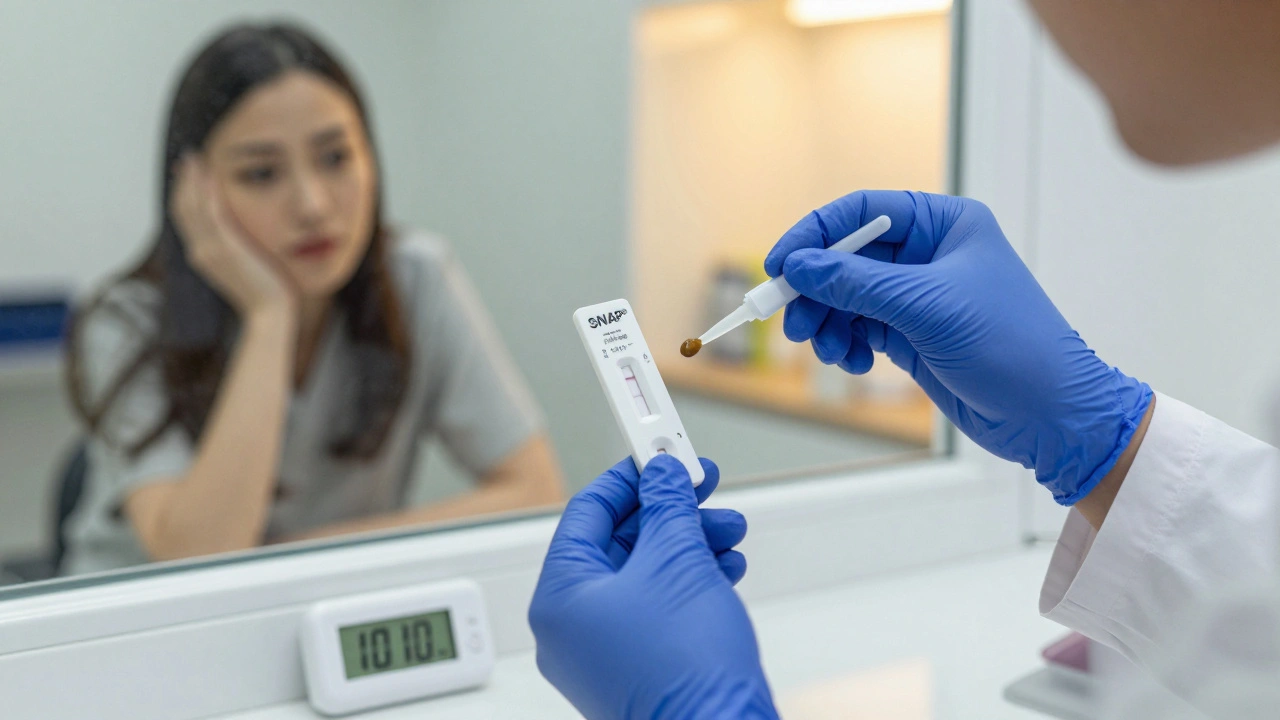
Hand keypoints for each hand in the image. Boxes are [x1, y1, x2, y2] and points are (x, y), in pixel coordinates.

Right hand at [170, 155, 295, 314]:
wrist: (269, 310)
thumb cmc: (265, 289)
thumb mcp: (244, 264)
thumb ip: (236, 246)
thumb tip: (240, 233)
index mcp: (202, 255)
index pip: (185, 218)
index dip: (183, 194)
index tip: (187, 173)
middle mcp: (199, 251)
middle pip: (181, 209)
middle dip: (183, 181)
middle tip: (188, 158)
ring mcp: (210, 250)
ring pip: (191, 207)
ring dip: (192, 180)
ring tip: (194, 159)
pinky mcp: (225, 248)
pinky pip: (211, 213)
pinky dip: (207, 192)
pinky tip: (209, 174)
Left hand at [529, 455, 776, 719]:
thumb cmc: (684, 668)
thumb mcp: (677, 560)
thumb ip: (666, 506)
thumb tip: (662, 474)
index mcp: (559, 598)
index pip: (587, 513)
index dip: (628, 476)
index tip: (657, 450)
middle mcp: (571, 628)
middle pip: (619, 543)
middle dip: (670, 511)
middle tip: (701, 484)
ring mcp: (602, 654)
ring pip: (643, 575)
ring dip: (688, 543)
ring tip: (728, 531)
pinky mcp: (636, 669)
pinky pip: (656, 608)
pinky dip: (690, 581)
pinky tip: (725, 568)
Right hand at [765, 190, 1151, 503]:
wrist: (1050, 414)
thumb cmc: (1011, 346)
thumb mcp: (926, 306)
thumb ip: (856, 283)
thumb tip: (798, 267)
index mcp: (945, 224)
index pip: (861, 212)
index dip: (815, 235)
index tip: (779, 266)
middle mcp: (929, 254)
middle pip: (846, 257)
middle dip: (816, 289)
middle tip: (793, 322)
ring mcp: (918, 296)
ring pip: (846, 297)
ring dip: (827, 322)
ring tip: (828, 351)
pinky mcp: (912, 335)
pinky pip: (859, 328)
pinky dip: (846, 344)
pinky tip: (853, 362)